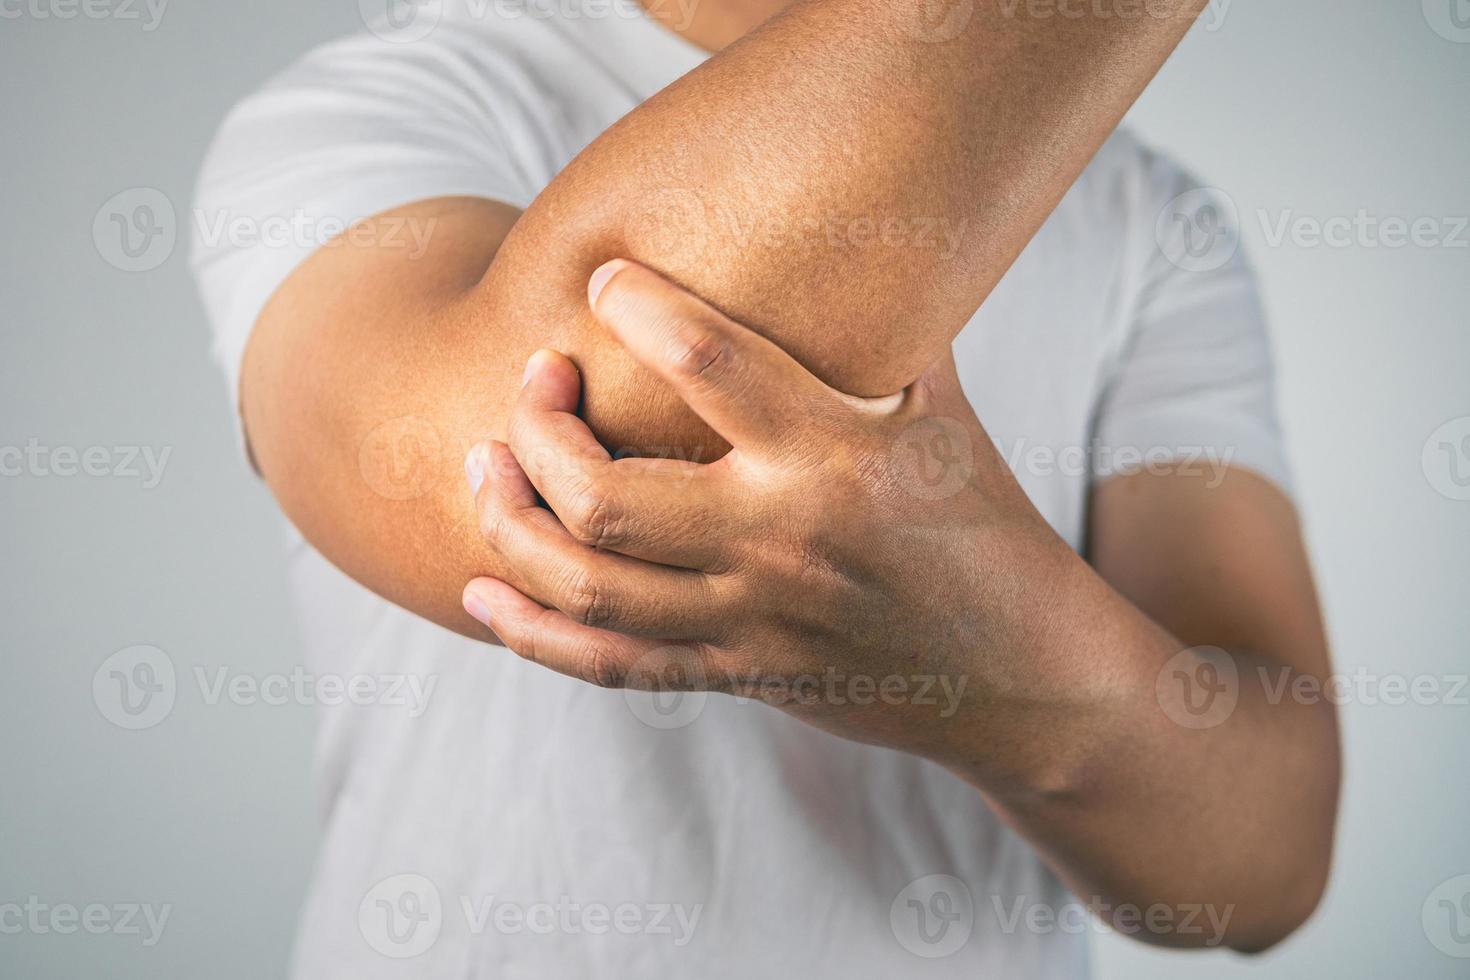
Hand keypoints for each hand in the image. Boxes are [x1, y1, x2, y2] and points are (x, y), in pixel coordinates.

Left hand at [462, 260, 1105, 773]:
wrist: (1021, 672)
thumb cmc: (985, 523)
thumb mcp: (946, 413)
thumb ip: (884, 329)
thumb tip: (854, 233)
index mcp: (838, 456)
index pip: (711, 367)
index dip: (637, 309)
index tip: (604, 280)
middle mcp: (782, 540)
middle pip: (606, 496)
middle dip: (539, 433)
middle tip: (533, 385)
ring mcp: (752, 618)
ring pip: (591, 584)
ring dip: (511, 523)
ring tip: (485, 466)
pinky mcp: (738, 673)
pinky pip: (611, 664)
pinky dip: (532, 634)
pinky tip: (481, 593)